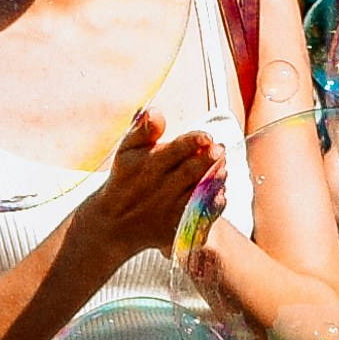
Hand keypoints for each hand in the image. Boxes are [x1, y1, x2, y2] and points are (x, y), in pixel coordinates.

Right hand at [62, 110, 220, 276]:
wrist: (115, 223)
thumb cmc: (125, 178)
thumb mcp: (126, 150)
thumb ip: (143, 129)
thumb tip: (155, 111)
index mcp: (149, 164)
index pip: (176, 150)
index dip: (194, 142)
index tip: (208, 137)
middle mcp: (160, 187)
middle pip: (192, 171)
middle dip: (210, 159)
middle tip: (221, 149)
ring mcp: (170, 209)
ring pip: (200, 192)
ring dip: (216, 180)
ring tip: (223, 168)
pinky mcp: (177, 228)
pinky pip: (202, 215)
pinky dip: (214, 204)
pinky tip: (220, 192)